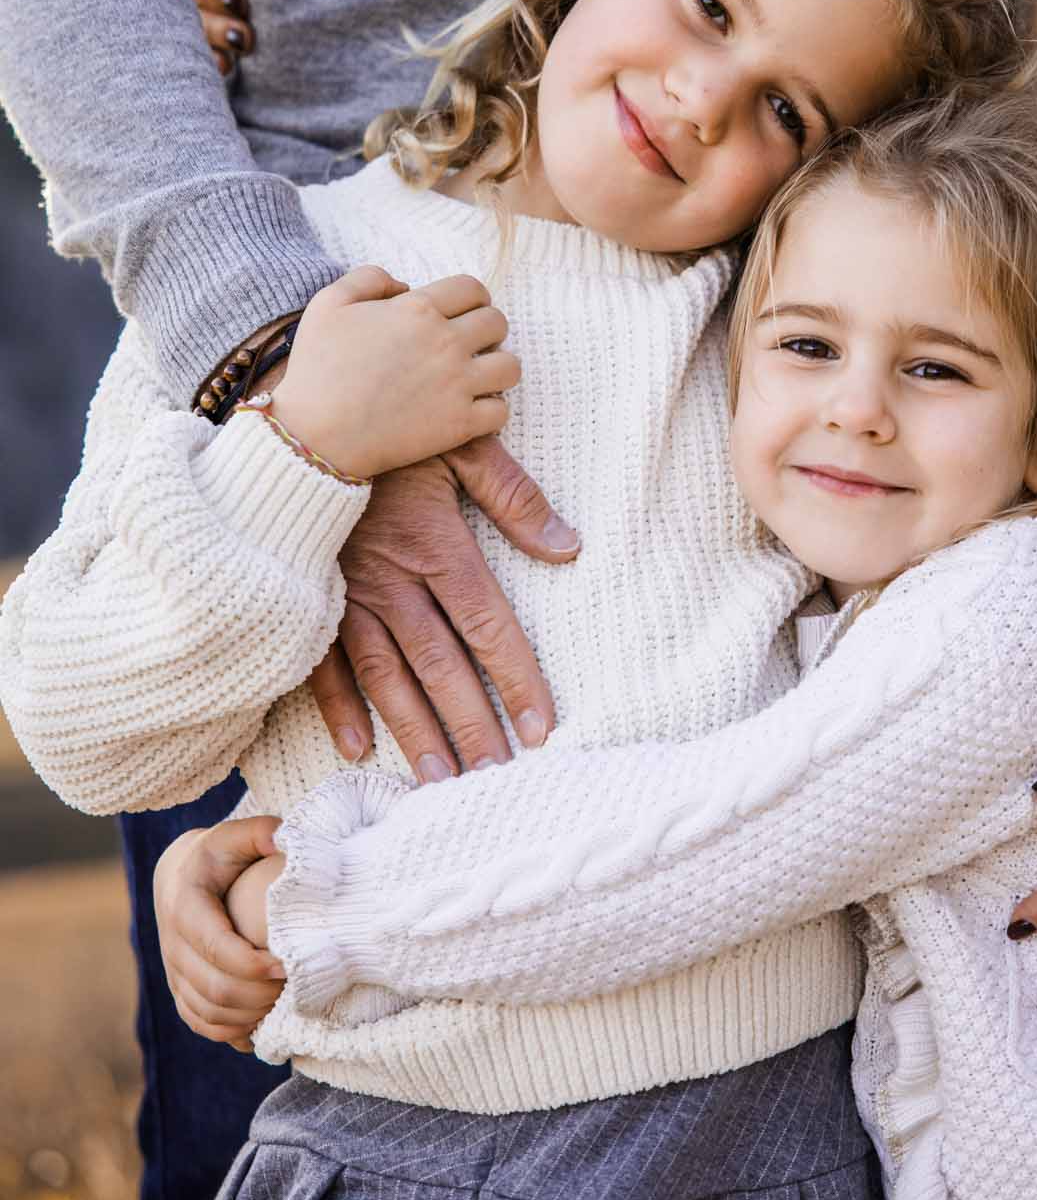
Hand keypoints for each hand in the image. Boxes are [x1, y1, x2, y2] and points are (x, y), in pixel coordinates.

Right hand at [153, 815, 288, 1052]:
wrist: (180, 876)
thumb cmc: (220, 854)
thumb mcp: (236, 835)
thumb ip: (261, 832)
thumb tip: (283, 839)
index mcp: (185, 907)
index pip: (217, 948)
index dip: (254, 965)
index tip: (290, 963)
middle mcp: (172, 946)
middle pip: (216, 989)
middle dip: (260, 996)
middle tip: (296, 986)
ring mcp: (174, 973)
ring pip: (209, 1014)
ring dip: (250, 1016)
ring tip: (285, 1002)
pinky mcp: (180, 990)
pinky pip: (201, 1024)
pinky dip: (233, 1031)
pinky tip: (265, 1023)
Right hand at [272, 265, 520, 478]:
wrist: (315, 435)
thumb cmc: (317, 368)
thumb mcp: (328, 304)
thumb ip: (368, 279)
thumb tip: (404, 284)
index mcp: (418, 309)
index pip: (473, 288)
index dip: (472, 297)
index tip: (463, 311)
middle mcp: (445, 343)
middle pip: (497, 322)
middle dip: (487, 328)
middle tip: (469, 343)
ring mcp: (456, 385)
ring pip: (510, 366)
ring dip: (497, 367)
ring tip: (477, 375)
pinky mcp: (459, 425)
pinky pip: (501, 411)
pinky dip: (491, 409)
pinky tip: (470, 408)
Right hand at [310, 441, 576, 779]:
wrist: (305, 421)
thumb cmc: (395, 430)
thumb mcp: (463, 444)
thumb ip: (515, 496)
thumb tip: (568, 545)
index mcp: (435, 544)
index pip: (486, 623)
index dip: (515, 677)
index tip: (540, 726)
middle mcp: (391, 579)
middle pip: (439, 662)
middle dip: (470, 722)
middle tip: (496, 775)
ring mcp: (346, 593)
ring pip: (385, 674)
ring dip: (414, 729)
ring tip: (441, 778)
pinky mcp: (312, 596)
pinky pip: (323, 662)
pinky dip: (338, 708)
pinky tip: (359, 749)